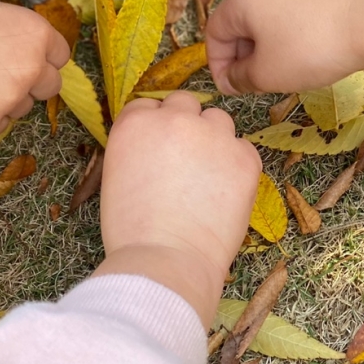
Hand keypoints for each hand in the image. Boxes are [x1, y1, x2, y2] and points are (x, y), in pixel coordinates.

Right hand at [0, 0, 69, 137]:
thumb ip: (17, 33)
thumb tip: (26, 48)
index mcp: (36, 34)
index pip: (60, 55)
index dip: (41, 57)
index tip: (23, 57)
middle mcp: (32, 68)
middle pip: (50, 86)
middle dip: (30, 83)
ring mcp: (11, 99)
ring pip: (21, 108)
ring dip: (4, 100)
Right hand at [94, 94, 260, 327]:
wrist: (166, 260)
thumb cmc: (132, 231)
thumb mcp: (118, 176)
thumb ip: (138, 149)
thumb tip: (158, 149)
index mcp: (136, 123)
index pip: (149, 105)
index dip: (155, 126)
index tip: (159, 147)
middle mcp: (176, 118)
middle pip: (185, 103)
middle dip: (186, 125)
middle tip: (185, 161)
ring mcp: (214, 135)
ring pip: (218, 120)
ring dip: (214, 139)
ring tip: (208, 178)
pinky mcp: (245, 157)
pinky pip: (244, 149)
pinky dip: (237, 164)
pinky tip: (225, 193)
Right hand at [205, 0, 360, 94]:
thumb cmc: (308, 50)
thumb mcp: (266, 74)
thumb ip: (239, 78)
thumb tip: (231, 79)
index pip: (214, 34)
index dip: (218, 66)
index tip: (233, 90)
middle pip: (238, 24)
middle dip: (243, 58)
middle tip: (257, 85)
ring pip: (263, 20)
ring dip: (264, 49)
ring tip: (282, 73)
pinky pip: (286, 14)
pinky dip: (285, 36)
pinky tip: (303, 55)